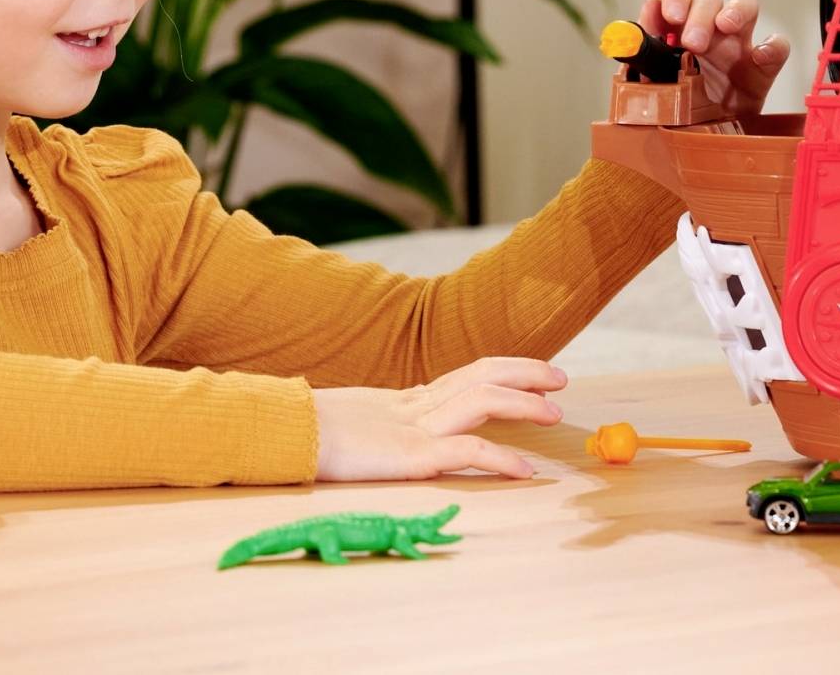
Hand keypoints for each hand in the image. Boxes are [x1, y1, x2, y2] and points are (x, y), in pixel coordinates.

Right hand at [312, 356, 566, 481]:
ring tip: (554, 413)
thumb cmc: (308, 434)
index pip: (467, 372)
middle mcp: (415, 405)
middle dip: (525, 373)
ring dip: (523, 405)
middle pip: (481, 375)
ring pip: (481, 401)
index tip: (536, 373)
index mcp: (405, 398)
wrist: (280, 436)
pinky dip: (500, 459)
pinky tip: (525, 471)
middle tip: (560, 379)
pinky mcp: (408, 456)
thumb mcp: (357, 425)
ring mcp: (413, 427)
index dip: (506, 368)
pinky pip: (465, 451)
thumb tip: (399, 434)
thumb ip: (384, 426)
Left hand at [639, 0, 790, 116]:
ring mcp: (737, 43)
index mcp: (674, 25)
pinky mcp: (762, 67)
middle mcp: (706, 25)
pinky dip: (773, 46)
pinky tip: (760, 57)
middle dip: (700, 13)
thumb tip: (635, 27)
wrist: (702, 140)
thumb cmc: (674, 106)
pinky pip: (777, 46)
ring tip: (726, 28)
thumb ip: (643, 54)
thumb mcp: (652, 82)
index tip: (671, 14)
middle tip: (693, 43)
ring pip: (745, 3)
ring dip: (735, 10)